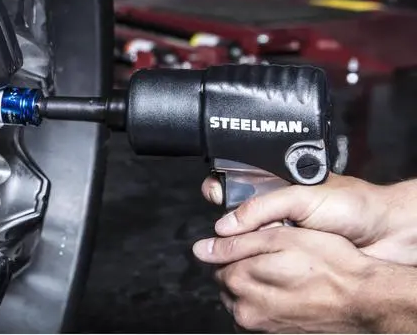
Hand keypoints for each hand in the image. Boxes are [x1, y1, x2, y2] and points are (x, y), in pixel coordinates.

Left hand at [193, 227, 375, 332]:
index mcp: (240, 280)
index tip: (259, 246)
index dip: (238, 250)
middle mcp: (245, 309)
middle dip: (243, 269)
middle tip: (275, 260)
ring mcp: (261, 327)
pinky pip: (258, 317)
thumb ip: (236, 243)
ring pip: (241, 301)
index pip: (218, 262)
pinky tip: (288, 295)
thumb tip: (200, 249)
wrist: (364, 299)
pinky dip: (266, 305)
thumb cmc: (328, 264)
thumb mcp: (280, 237)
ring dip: (254, 288)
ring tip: (284, 278)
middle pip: (228, 283)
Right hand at [202, 173, 416, 264]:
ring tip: (238, 252)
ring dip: (242, 248)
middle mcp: (277, 210)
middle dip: (228, 226)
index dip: (222, 189)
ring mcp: (285, 235)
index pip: (240, 184)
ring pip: (250, 243)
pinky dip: (259, 265)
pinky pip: (266, 263)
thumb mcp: (302, 197)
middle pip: (238, 217)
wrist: (389, 236)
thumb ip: (262, 207)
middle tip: (224, 234)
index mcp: (277, 185)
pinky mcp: (292, 259)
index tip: (212, 196)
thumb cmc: (354, 207)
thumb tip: (226, 224)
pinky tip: (256, 266)